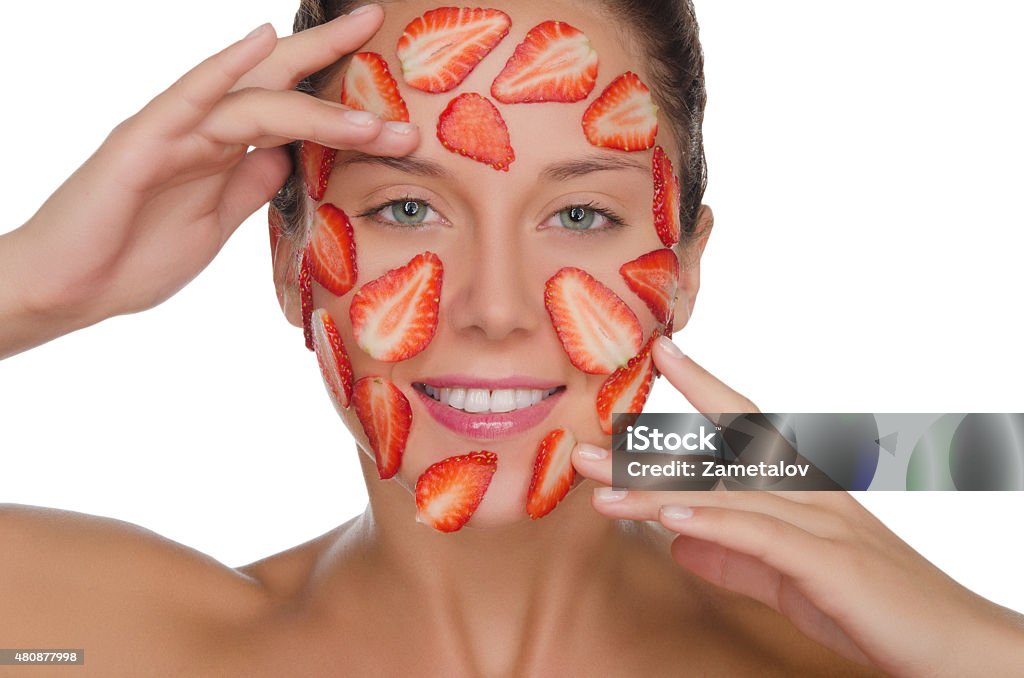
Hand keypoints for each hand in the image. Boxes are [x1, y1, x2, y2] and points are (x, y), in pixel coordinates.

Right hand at [0, 5, 417, 357]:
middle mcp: (203, 129)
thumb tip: (291, 158)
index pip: (289, 112)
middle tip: (377, 21)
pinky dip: (225, 67)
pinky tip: (262, 41)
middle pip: (275, 81)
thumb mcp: (217, 223)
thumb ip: (252, 185)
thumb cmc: (133, 256)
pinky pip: (190, 96)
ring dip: (315, 103)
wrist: (68, 289)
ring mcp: (174, 130)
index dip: (337, 99)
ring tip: (370, 117)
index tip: (391, 104)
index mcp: (222, 150)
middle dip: (328, 52)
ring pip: (255, 99)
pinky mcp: (143, 141)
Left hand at [572, 334, 1023, 676]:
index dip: (705, 385)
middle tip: (580, 443)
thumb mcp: (784, 578)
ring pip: (727, 494)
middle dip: (648, 450)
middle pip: (719, 455)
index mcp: (803, 488)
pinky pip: (761, 535)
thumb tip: (677, 540)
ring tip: (598, 485)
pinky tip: (668, 513)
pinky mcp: (830, 563)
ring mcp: (822, 523)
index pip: (748, 424)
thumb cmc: (871, 606)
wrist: (951, 647)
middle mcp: (810, 492)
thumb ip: (732, 555)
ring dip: (656, 489)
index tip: (661, 353)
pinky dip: (713, 522)